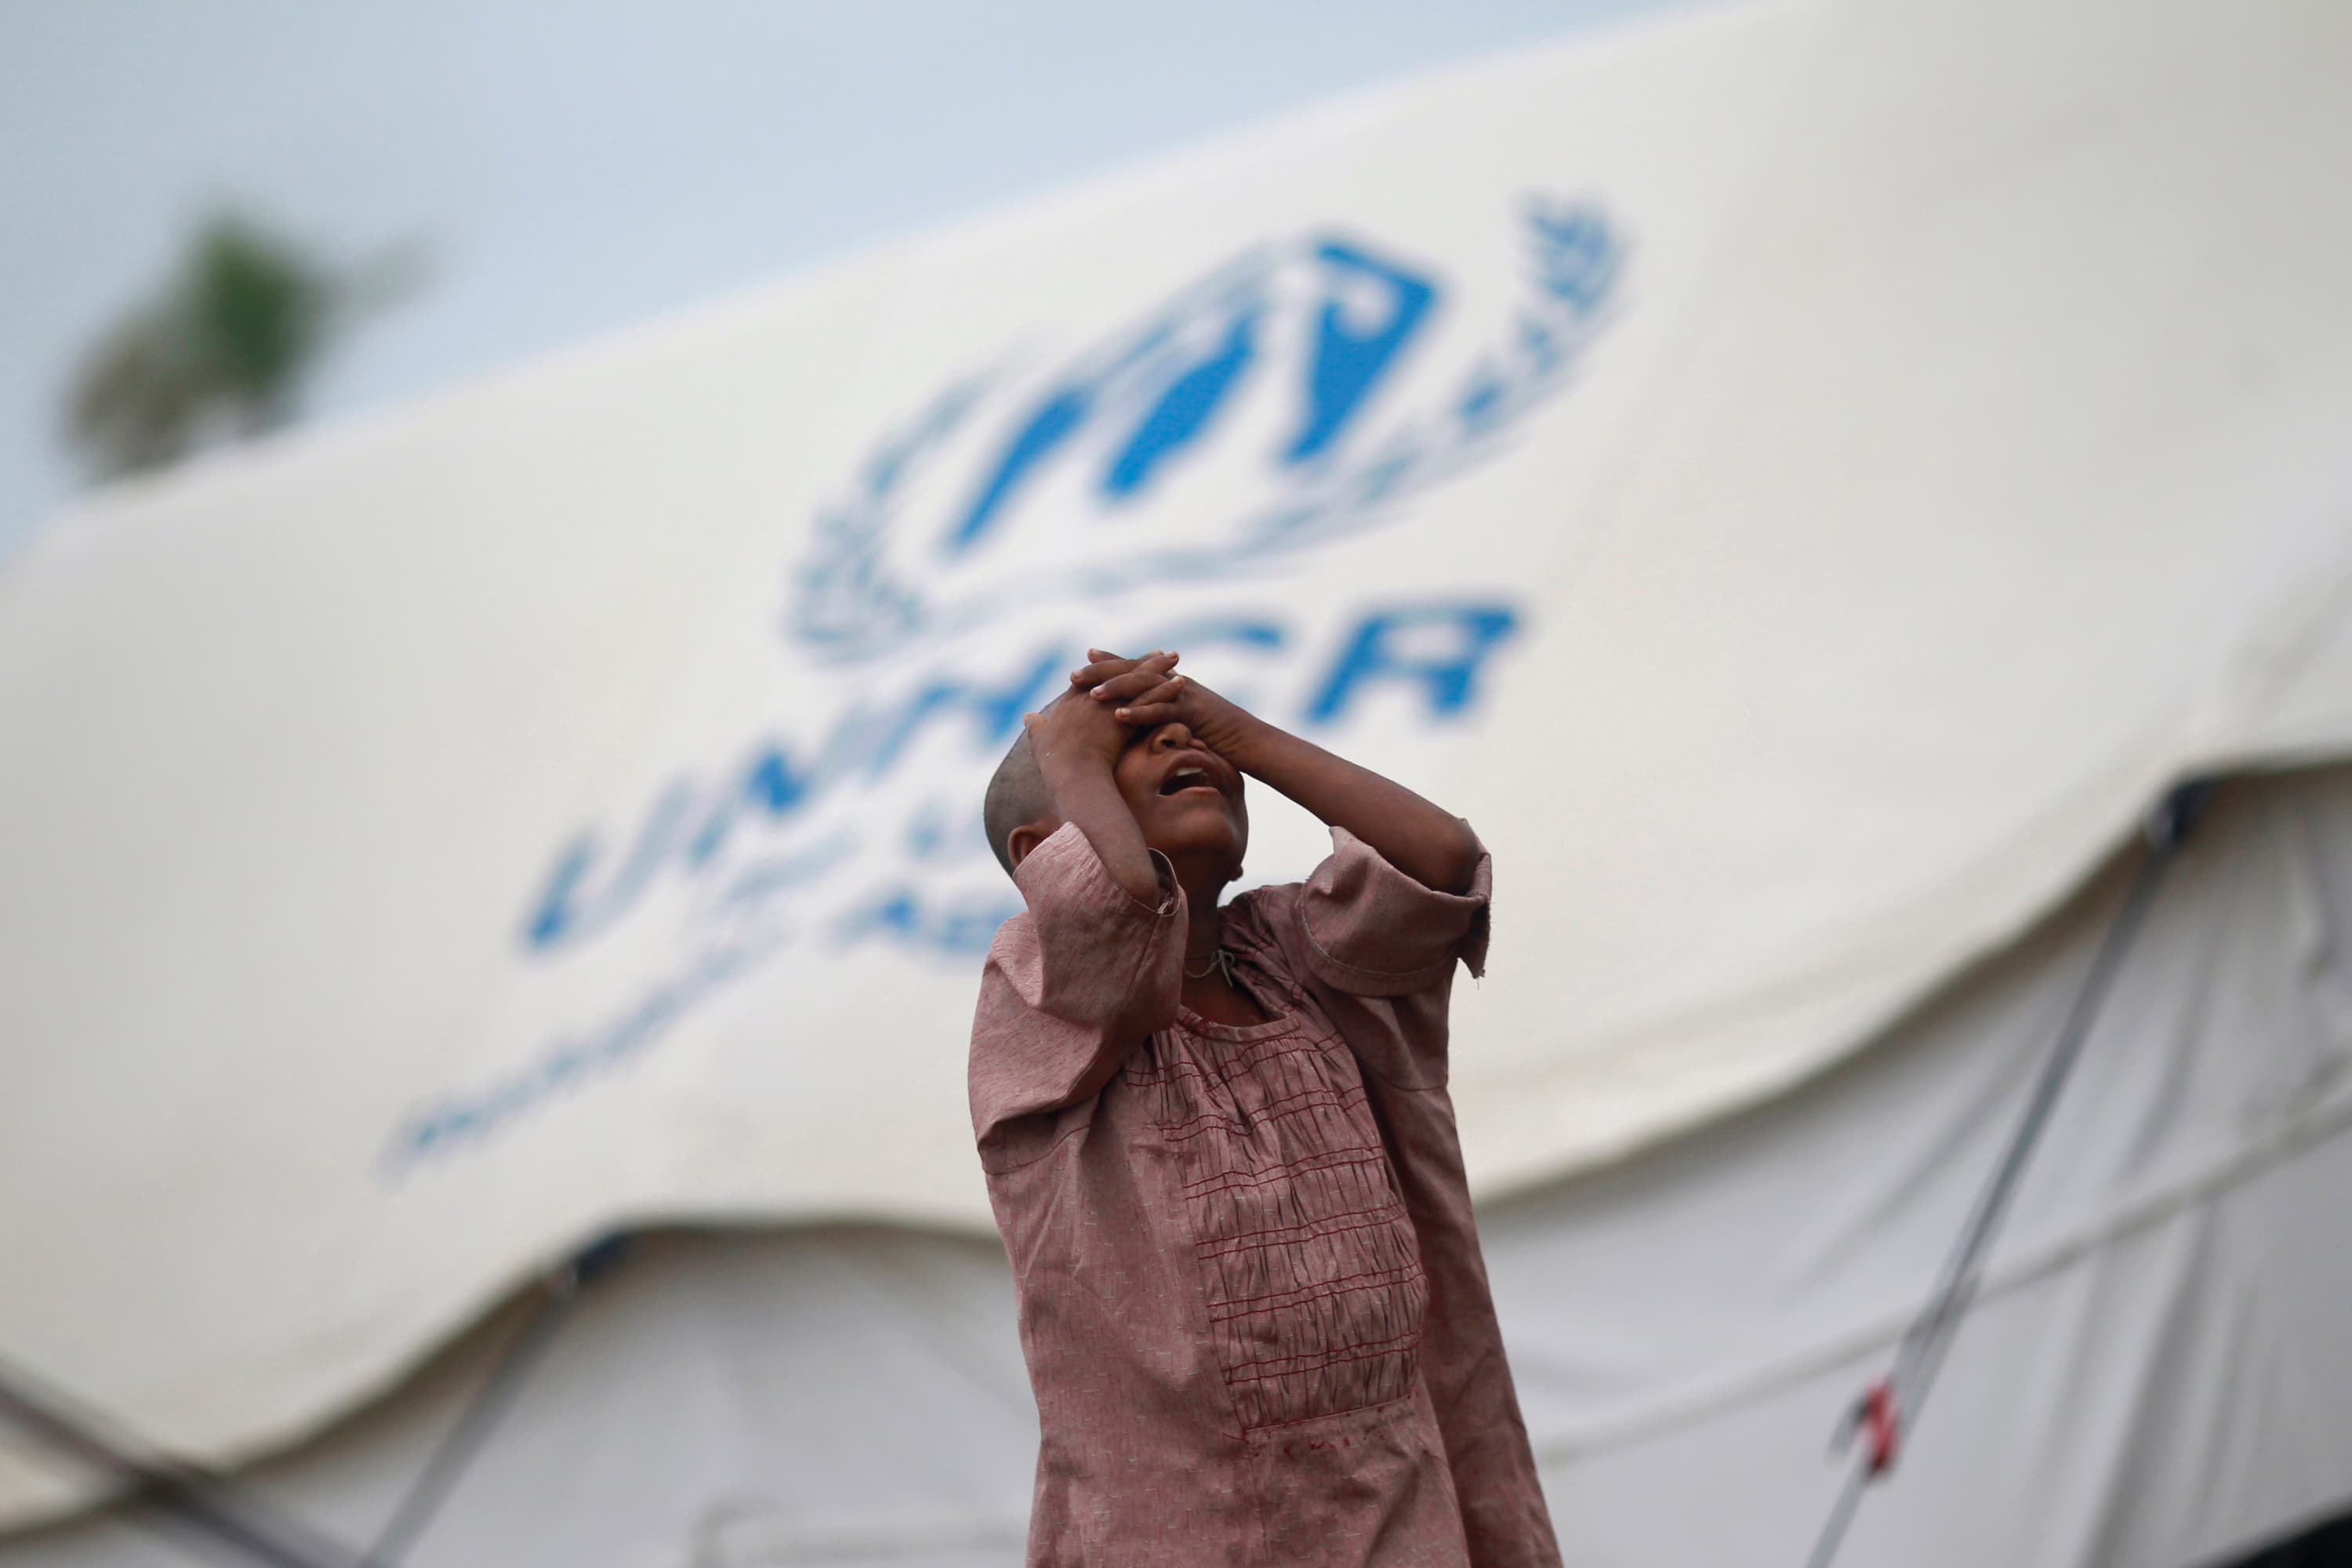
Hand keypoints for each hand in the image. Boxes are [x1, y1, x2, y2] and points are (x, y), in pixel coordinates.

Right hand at [1025, 650, 1178, 777]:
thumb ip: (1035, 728)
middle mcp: (1091, 697)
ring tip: (1174, 657)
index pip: (1093, 678)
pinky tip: (1181, 682)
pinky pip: (1150, 697)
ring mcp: (1109, 703)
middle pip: (1119, 671)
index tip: (1121, 661)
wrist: (1071, 775)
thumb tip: (1027, 717)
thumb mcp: (1039, 743)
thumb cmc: (1055, 764)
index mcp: (1072, 703)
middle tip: (1156, 651)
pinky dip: (1165, 688)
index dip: (1108, 668)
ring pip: (1137, 678)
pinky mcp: (1126, 714)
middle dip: (1138, 660)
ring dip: (1157, 666)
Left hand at [1085, 647, 1261, 764]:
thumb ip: (1165, 716)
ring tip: (1090, 694)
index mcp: (1172, 684)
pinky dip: (1141, 712)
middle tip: (1074, 676)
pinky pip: (1162, 711)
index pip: (1138, 667)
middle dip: (1103, 671)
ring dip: (1116, 689)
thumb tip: (1140, 724)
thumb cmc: (1219, 737)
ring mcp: (1185, 695)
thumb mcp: (1187, 723)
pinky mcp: (1192, 712)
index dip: (1113, 660)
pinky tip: (1120, 715)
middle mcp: (1176, 683)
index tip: (1087, 656)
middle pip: (1134, 671)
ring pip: (1145, 687)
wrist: (1251, 741)